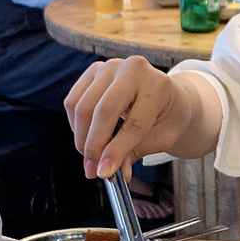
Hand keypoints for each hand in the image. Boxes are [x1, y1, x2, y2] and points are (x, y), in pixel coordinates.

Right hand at [64, 57, 192, 179]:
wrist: (163, 93)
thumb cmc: (166, 116)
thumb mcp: (163, 138)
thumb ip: (138, 151)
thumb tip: (111, 171)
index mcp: (157, 85)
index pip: (134, 122)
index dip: (116, 150)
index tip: (104, 173)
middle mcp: (132, 69)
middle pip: (103, 111)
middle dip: (94, 146)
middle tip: (92, 171)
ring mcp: (109, 67)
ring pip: (83, 107)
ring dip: (82, 139)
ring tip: (91, 159)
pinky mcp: (92, 71)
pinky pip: (73, 102)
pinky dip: (76, 126)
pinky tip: (87, 138)